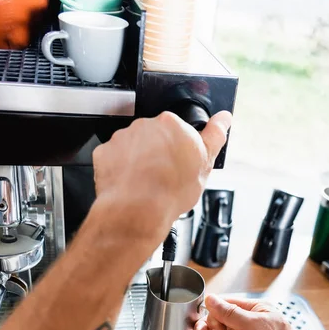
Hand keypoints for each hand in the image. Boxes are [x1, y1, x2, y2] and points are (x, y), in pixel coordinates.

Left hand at [92, 111, 231, 248]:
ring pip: (133, 147)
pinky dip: (120, 169)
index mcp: (172, 124)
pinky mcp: (105, 152)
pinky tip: (131, 184)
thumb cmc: (170, 190)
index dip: (180, 149)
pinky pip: (114, 158)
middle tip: (164, 176)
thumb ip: (214, 136)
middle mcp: (146, 125)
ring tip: (146, 184)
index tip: (180, 163)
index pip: (179, 130)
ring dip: (139, 161)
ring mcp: (123, 138)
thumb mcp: (205, 164)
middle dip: (159, 153)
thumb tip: (223, 120)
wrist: (138, 210)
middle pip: (155, 136)